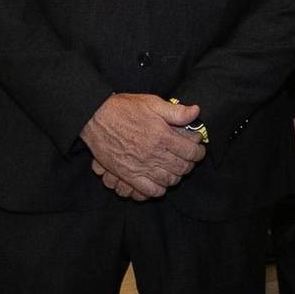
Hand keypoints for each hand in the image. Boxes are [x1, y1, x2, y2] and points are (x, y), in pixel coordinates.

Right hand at [81, 92, 206, 198]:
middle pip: (182, 168)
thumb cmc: (123, 108)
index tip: (198, 147)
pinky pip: (150, 191)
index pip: (191, 151)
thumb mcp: (152, 103)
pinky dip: (159, 189)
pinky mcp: (128, 175)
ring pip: (169, 181)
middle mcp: (154, 154)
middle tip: (188, 158)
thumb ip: (176, 110)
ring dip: (176, 176)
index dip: (199, 151)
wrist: (95, 118)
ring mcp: (141, 167)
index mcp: (162, 136)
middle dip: (190, 164)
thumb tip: (195, 112)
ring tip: (175, 168)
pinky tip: (160, 180)